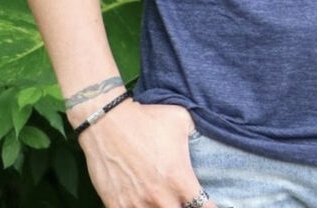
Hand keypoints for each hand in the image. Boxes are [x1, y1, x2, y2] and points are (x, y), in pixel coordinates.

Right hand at [76, 100, 221, 207]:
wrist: (108, 121)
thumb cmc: (147, 118)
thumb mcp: (180, 119)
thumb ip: (196, 135)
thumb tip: (205, 139)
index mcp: (179, 177)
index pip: (204, 206)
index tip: (209, 204)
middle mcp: (160, 196)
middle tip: (182, 199)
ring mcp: (137, 203)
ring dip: (162, 207)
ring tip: (161, 198)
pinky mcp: (117, 205)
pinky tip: (142, 202)